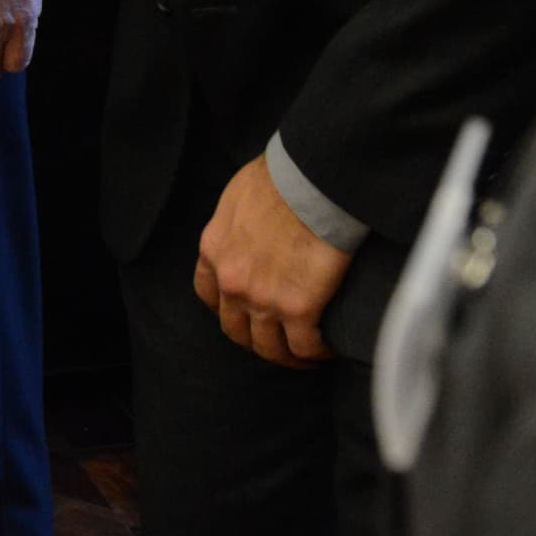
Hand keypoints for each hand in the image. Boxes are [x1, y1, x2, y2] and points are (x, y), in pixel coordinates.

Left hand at [194, 153, 349, 368]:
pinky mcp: (298, 309)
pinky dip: (316, 353)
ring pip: (269, 347)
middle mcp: (231, 282)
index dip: (227, 309)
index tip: (245, 313)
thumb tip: (252, 229)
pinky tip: (327, 351)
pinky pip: (304, 346)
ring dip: (287, 356)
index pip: (208, 294)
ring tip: (306, 357)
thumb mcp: (238, 197)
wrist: (311, 182)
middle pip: (236, 329)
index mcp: (214, 251)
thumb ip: (237, 224)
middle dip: (256, 340)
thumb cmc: (280, 178)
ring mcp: (262, 299)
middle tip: (278, 342)